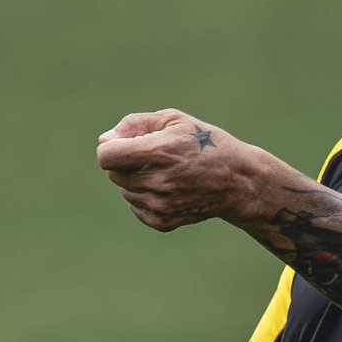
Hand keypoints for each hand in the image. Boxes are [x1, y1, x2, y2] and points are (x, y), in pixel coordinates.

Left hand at [96, 108, 249, 231]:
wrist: (238, 179)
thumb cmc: (206, 143)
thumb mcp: (175, 120)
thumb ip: (135, 124)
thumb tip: (104, 140)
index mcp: (159, 153)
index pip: (106, 157)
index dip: (114, 147)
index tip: (130, 144)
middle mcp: (158, 182)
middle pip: (114, 173)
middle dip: (129, 162)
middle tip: (158, 157)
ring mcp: (161, 205)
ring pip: (125, 190)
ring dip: (138, 180)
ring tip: (168, 172)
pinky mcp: (163, 221)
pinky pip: (136, 207)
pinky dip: (146, 197)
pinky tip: (170, 188)